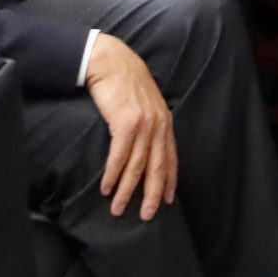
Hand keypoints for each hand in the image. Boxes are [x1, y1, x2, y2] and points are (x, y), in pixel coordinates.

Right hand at [83, 35, 175, 219]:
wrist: (110, 61)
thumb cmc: (124, 82)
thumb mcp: (146, 103)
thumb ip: (149, 123)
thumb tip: (145, 145)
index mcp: (165, 121)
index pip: (171, 158)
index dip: (169, 181)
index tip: (166, 201)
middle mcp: (159, 125)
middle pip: (157, 167)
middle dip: (151, 194)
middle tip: (145, 216)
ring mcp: (144, 124)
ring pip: (137, 166)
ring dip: (127, 191)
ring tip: (118, 209)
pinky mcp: (125, 123)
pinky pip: (119, 156)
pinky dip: (113, 175)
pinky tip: (106, 188)